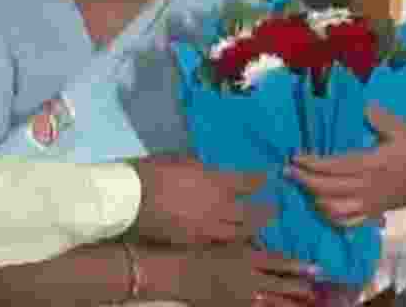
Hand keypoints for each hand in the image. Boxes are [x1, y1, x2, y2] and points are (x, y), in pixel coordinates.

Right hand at [130, 154, 272, 245]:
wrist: (131, 197)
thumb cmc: (153, 171)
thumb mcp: (178, 159)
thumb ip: (196, 164)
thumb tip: (203, 164)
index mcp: (215, 181)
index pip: (247, 181)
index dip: (259, 180)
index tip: (267, 178)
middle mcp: (218, 206)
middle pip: (250, 213)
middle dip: (265, 212)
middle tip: (274, 210)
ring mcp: (207, 227)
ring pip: (238, 233)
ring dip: (251, 230)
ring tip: (258, 229)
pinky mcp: (193, 243)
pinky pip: (217, 244)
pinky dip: (228, 242)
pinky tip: (230, 241)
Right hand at [179, 242, 319, 306]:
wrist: (180, 273)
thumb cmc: (202, 253)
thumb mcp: (226, 241)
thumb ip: (246, 240)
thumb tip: (263, 234)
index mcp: (248, 258)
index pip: (279, 263)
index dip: (299, 266)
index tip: (316, 269)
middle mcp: (249, 278)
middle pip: (280, 285)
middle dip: (299, 289)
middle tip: (315, 290)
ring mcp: (242, 296)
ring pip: (272, 302)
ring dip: (289, 304)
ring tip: (305, 305)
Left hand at [287, 104, 405, 225]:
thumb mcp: (402, 129)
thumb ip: (381, 118)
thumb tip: (364, 107)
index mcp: (369, 165)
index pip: (332, 167)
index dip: (311, 163)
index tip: (295, 157)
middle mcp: (365, 188)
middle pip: (326, 189)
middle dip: (304, 180)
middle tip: (288, 171)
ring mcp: (369, 204)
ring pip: (334, 209)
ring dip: (315, 199)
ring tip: (304, 188)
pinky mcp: (374, 212)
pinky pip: (349, 222)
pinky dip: (332, 218)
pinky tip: (323, 209)